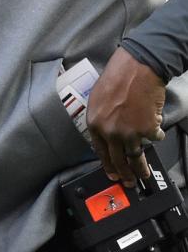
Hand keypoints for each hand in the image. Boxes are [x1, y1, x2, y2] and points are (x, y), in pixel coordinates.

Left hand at [87, 47, 166, 186]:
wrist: (137, 69)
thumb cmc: (116, 78)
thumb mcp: (98, 99)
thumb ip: (103, 119)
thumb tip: (109, 134)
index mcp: (95, 123)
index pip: (100, 151)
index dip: (107, 164)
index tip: (112, 173)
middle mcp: (110, 131)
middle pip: (118, 159)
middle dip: (124, 174)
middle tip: (129, 182)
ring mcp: (129, 132)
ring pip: (136, 156)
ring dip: (141, 167)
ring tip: (144, 174)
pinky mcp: (147, 129)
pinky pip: (154, 137)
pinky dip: (157, 134)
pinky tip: (157, 130)